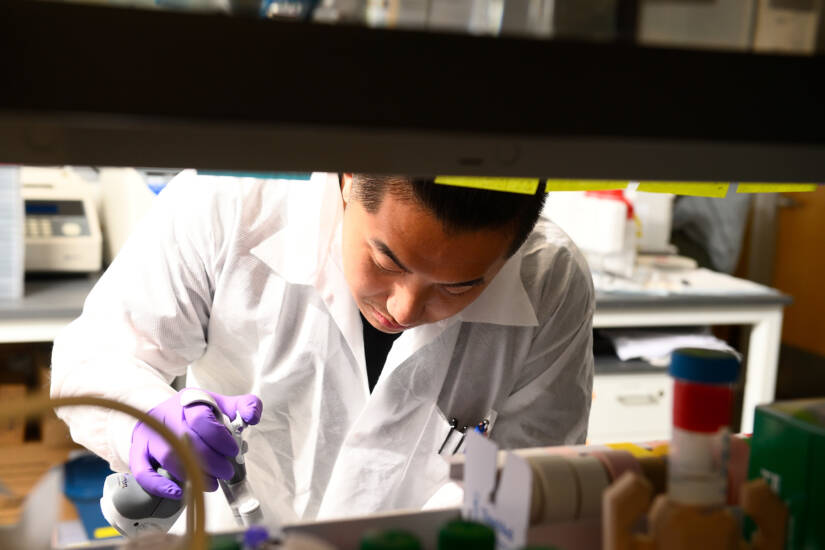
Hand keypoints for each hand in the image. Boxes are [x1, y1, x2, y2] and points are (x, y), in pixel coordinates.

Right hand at [129, 389, 262, 498]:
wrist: (164, 412)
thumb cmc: (197, 412)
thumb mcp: (221, 404)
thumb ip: (243, 406)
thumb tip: (252, 416)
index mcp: (188, 402)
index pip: (201, 419)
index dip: (219, 439)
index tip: (233, 451)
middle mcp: (165, 416)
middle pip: (186, 441)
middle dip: (210, 461)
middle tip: (226, 473)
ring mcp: (150, 434)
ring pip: (168, 457)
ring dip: (192, 475)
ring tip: (211, 484)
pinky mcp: (138, 452)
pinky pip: (143, 472)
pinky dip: (160, 485)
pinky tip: (180, 493)